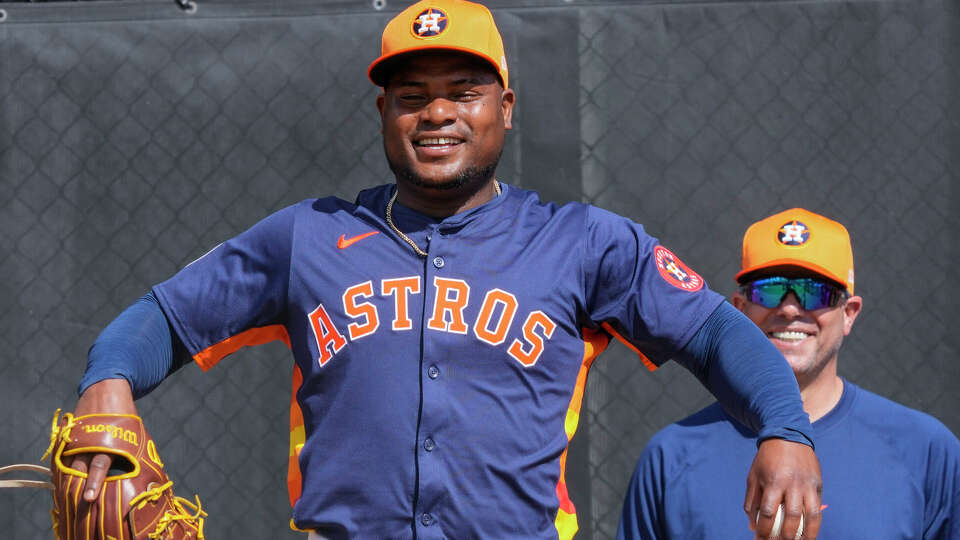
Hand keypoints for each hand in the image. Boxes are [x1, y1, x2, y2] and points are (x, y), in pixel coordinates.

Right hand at [67, 379, 136, 501]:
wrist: (107, 388)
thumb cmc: (125, 417)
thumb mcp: (135, 433)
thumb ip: (138, 453)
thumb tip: (149, 475)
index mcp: (111, 441)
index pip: (101, 465)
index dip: (95, 482)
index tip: (90, 498)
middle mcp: (92, 440)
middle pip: (83, 466)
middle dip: (81, 485)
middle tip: (80, 502)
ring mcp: (78, 436)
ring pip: (68, 462)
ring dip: (66, 479)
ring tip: (64, 496)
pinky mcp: (68, 434)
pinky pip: (61, 454)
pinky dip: (60, 467)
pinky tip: (59, 480)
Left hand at [745, 438, 821, 538]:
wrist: (788, 436)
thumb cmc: (767, 460)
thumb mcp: (754, 476)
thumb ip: (752, 501)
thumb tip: (752, 526)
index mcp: (773, 481)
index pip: (769, 512)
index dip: (764, 530)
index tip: (760, 539)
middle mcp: (792, 484)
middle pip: (791, 517)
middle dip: (785, 536)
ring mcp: (807, 484)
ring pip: (809, 515)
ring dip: (805, 535)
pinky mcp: (818, 484)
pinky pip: (818, 509)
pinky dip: (815, 525)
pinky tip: (810, 535)